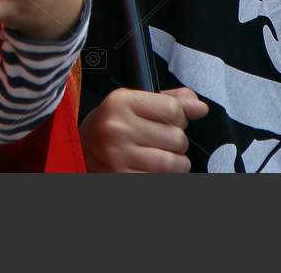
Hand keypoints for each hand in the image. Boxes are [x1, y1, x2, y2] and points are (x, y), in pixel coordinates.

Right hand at [81, 87, 208, 172]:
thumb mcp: (135, 102)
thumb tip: (201, 108)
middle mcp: (117, 129)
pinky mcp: (122, 180)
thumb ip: (170, 100)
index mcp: (121, 102)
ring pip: (175, 164)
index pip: (174, 110)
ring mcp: (118, 158)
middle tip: (160, 141)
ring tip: (160, 156)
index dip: (179, 117)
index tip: (170, 120)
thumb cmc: (113, 125)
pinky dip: (164, 177)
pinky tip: (151, 169)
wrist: (79, 151)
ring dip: (175, 163)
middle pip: (177, 138)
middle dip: (176, 141)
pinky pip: (162, 180)